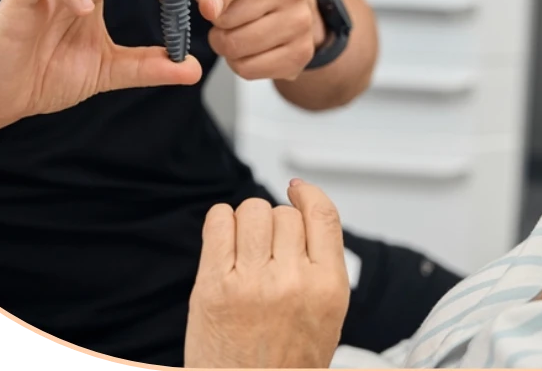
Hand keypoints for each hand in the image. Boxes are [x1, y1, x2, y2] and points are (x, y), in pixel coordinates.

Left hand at [156, 0, 323, 81]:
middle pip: (231, 18)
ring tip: (236, 30)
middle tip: (223, 16)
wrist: (294, 3)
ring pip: (237, 46)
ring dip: (224, 43)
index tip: (206, 7)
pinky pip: (248, 69)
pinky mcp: (301, 53)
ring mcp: (300, 22)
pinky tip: (249, 47)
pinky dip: (238, 62)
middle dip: (216, 21)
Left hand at [185, 180, 350, 369]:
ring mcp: (252, 282)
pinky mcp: (214, 286)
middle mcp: (293, 281)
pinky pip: (219, 222)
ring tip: (245, 249)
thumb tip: (305, 216)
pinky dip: (221, 222)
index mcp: (328, 288)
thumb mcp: (326, 319)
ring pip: (253, 212)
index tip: (299, 189)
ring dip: (248, 223)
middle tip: (266, 251)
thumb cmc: (285, 366)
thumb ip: (321, 269)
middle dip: (274, 225)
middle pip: (284, 213)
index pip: (324, 216)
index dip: (309, 194)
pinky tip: (224, 239)